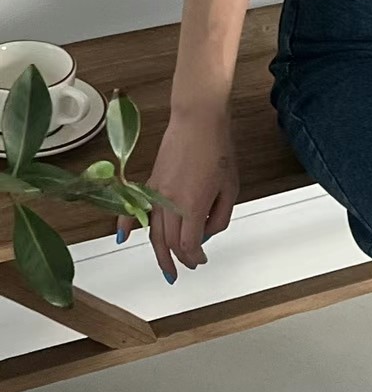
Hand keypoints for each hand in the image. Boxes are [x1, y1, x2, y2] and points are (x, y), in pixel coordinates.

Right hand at [116, 108, 238, 280]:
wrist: (197, 121)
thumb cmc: (217, 150)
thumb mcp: (231, 189)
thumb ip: (220, 216)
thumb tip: (208, 233)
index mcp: (193, 206)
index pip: (189, 244)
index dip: (194, 257)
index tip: (201, 260)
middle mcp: (170, 203)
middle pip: (168, 242)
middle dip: (177, 259)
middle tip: (184, 270)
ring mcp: (156, 193)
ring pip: (152, 231)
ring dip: (157, 252)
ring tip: (164, 267)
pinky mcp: (150, 182)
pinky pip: (135, 209)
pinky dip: (126, 224)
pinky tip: (122, 237)